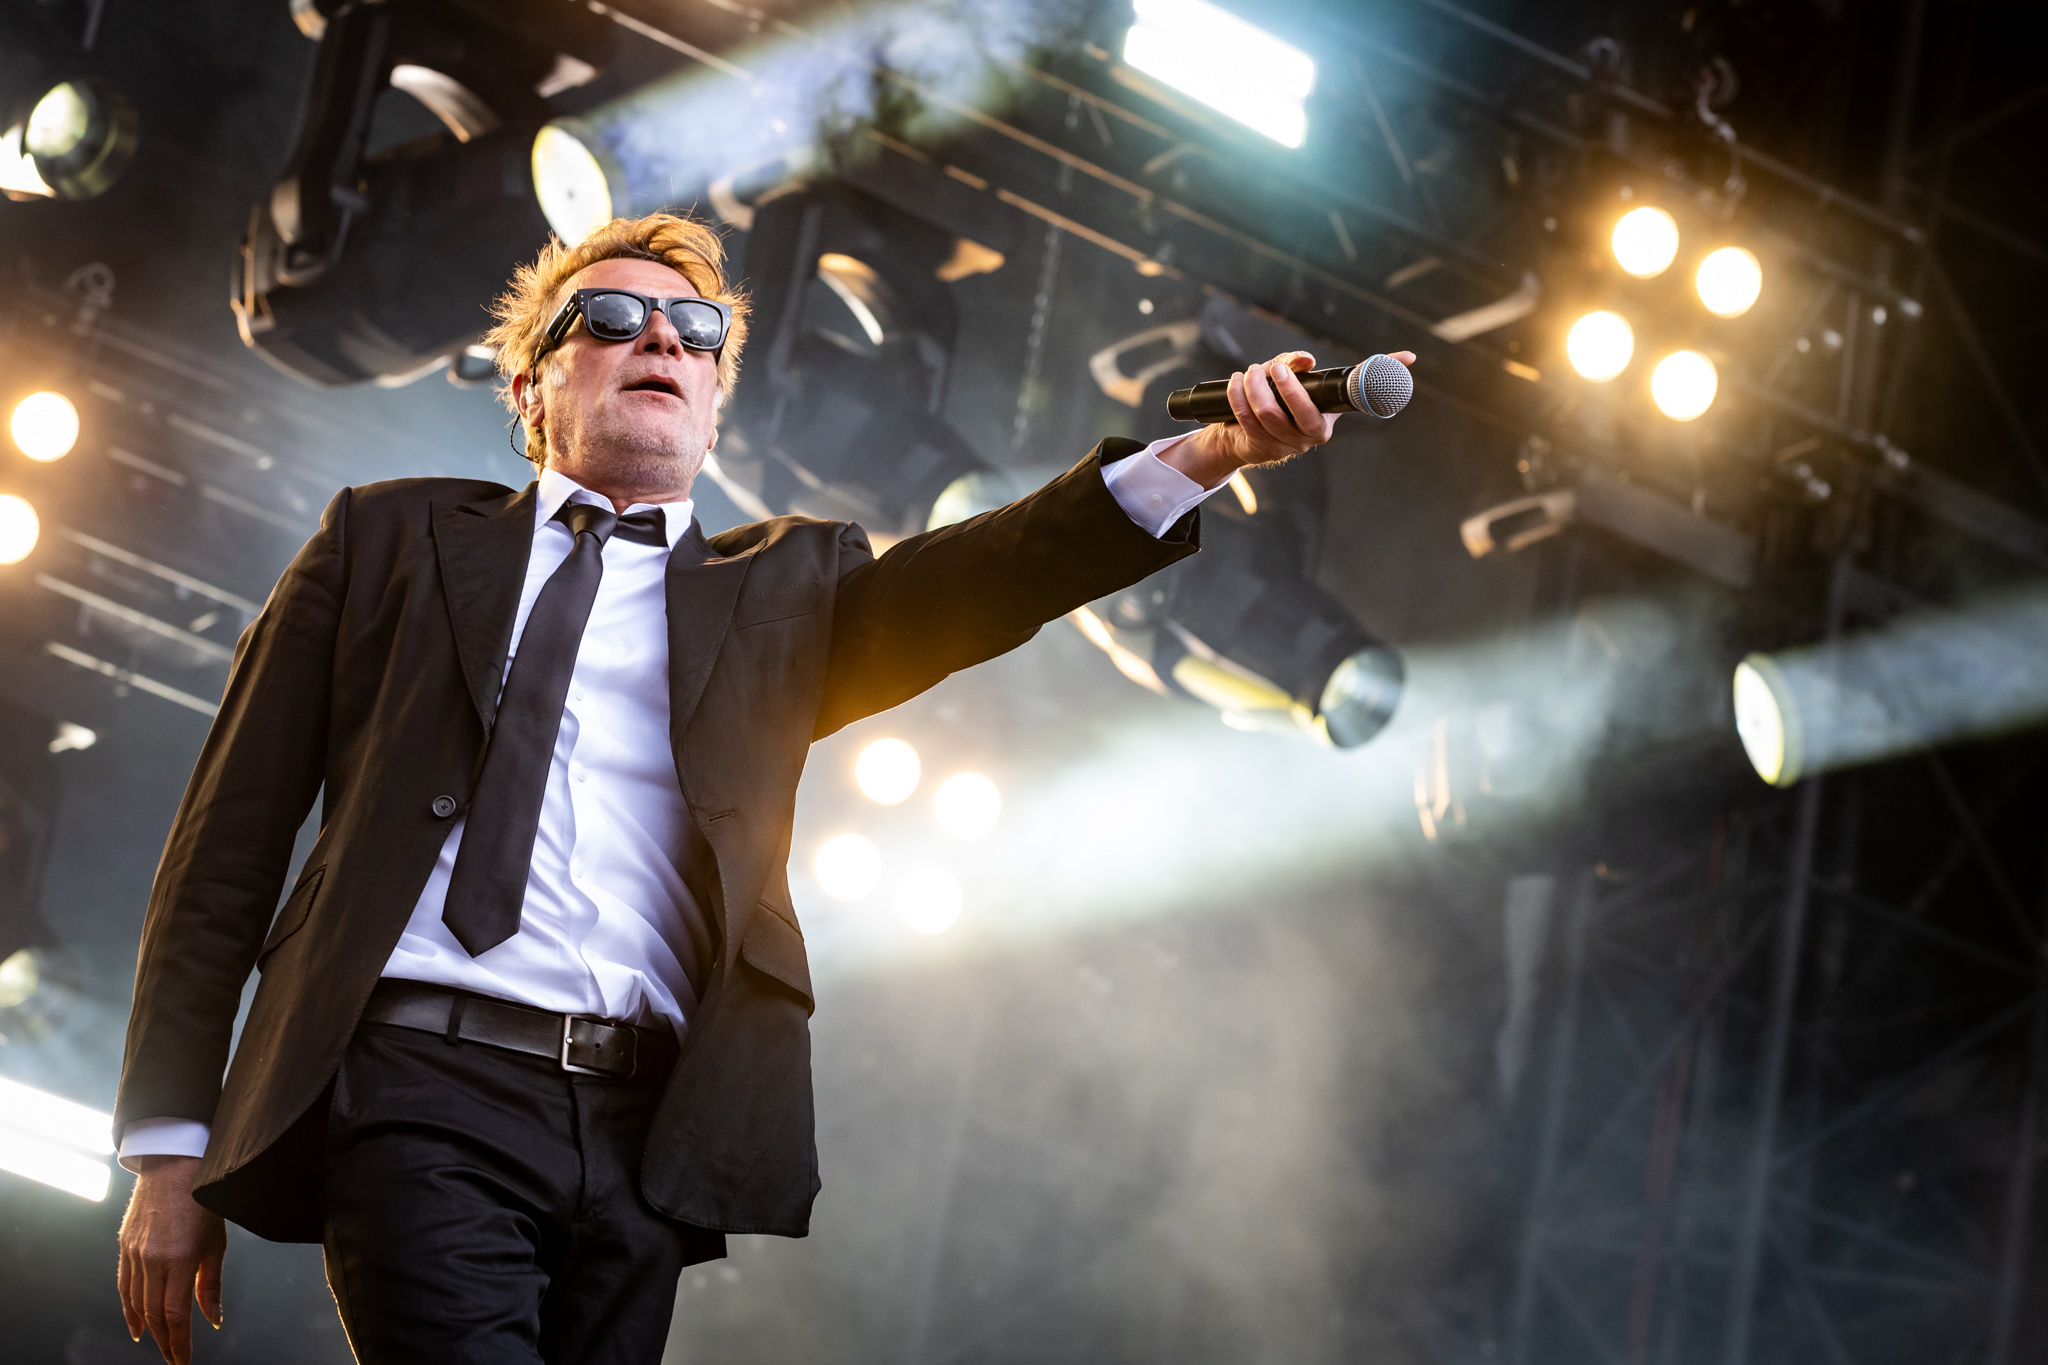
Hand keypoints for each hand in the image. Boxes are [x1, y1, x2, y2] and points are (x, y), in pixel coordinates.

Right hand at [118, 1155, 225, 1362]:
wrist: (175, 1165)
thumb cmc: (203, 1200)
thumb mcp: (215, 1243)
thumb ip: (210, 1284)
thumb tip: (213, 1318)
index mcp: (178, 1259)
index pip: (176, 1314)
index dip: (179, 1342)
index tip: (184, 1360)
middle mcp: (151, 1260)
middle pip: (154, 1314)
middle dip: (166, 1340)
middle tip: (175, 1358)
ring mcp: (134, 1254)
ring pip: (137, 1303)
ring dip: (149, 1329)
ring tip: (161, 1345)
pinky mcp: (124, 1247)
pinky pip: (124, 1286)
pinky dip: (129, 1310)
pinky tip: (137, 1326)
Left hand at [1163, 350, 1416, 488]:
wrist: (1242, 436)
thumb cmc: (1272, 403)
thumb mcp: (1287, 381)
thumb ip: (1296, 365)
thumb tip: (1308, 359)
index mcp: (1330, 417)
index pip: (1361, 397)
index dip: (1379, 377)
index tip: (1405, 357)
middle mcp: (1313, 435)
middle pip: (1301, 411)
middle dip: (1287, 386)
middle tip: (1274, 368)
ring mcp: (1289, 445)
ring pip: (1269, 414)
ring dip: (1254, 388)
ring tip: (1249, 372)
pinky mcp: (1264, 449)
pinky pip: (1249, 421)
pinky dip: (1239, 397)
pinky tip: (1236, 383)